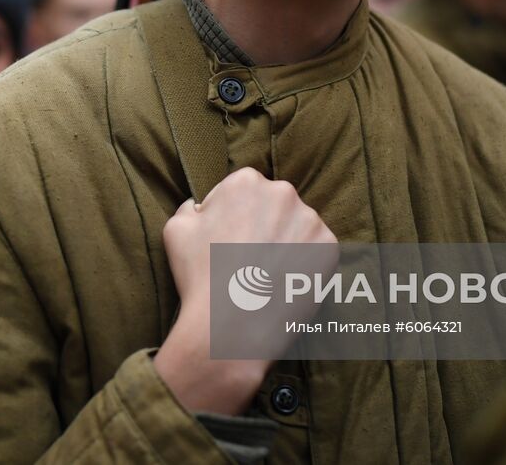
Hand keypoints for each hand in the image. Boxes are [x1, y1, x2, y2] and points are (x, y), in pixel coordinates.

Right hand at [153, 167, 336, 414]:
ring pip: (297, 225)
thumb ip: (191, 207)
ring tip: (267, 272)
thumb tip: (199, 206)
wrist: (231, 324)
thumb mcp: (177, 228)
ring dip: (286, 241)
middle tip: (250, 257)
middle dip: (264, 224)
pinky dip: (305, 261)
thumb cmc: (200, 275)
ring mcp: (310, 219)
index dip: (234, 215)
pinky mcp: (329, 247)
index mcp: (246, 181)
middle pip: (274, 204)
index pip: (244, 190)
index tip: (229, 238)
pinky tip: (284, 279)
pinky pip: (316, 249)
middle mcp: (283, 192)